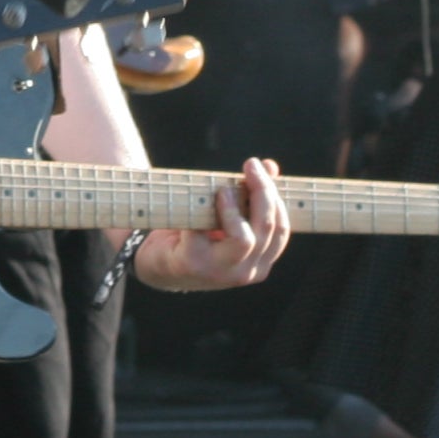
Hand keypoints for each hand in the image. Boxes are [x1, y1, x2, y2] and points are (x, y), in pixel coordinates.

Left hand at [135, 158, 290, 290]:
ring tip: (223, 190)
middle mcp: (247, 271)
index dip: (275, 197)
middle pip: (268, 230)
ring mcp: (221, 272)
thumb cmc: (196, 236)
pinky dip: (200, 216)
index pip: (281, 230)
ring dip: (234, 208)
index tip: (263, 168)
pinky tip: (194, 203)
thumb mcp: (226, 216)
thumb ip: (248, 196)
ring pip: (243, 239)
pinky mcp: (194, 264)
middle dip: (262, 192)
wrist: (158, 263)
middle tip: (251, 165)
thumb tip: (271, 166)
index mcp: (260, 261)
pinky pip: (202, 236)